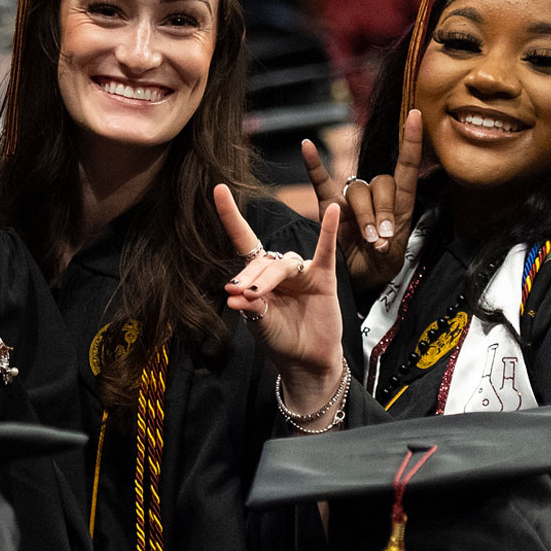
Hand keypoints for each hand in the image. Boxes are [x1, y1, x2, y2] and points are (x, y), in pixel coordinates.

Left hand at [214, 185, 345, 412]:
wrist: (307, 361)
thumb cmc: (280, 340)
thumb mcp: (260, 325)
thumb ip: (251, 309)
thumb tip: (235, 297)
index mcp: (258, 276)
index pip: (243, 241)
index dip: (230, 216)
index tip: (219, 190)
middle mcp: (279, 269)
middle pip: (261, 261)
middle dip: (249, 277)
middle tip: (239, 294)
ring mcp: (302, 273)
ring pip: (284, 264)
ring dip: (269, 278)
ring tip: (256, 295)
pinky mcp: (324, 278)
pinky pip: (326, 251)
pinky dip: (327, 231)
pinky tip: (331, 210)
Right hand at [301, 109, 421, 297]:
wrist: (359, 282)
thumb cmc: (380, 269)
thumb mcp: (393, 259)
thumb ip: (388, 244)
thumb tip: (378, 235)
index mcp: (400, 204)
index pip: (406, 166)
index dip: (411, 141)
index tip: (416, 116)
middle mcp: (376, 197)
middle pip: (380, 184)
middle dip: (382, 212)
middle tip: (381, 239)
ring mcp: (352, 200)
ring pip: (358, 190)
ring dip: (364, 214)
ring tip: (367, 241)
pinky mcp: (329, 207)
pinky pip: (320, 183)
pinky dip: (313, 164)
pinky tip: (306, 145)